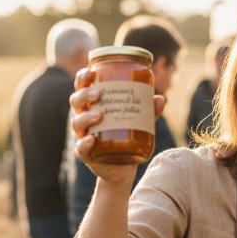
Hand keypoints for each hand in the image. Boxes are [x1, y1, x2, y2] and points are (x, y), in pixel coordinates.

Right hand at [70, 68, 166, 184]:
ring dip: (86, 117)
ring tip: (100, 115)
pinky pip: (80, 148)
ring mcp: (83, 136)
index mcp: (93, 105)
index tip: (90, 71)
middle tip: (99, 94)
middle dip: (85, 95)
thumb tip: (160, 98)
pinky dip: (84, 143)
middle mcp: (85, 118)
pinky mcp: (86, 154)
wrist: (123, 167)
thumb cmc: (128, 136)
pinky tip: (91, 140)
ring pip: (77, 123)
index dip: (82, 78)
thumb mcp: (140, 121)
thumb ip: (149, 111)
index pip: (82, 87)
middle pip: (76, 102)